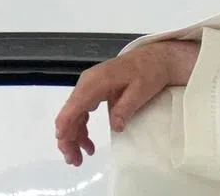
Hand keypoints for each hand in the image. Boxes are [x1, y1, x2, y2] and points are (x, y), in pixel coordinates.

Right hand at [54, 39, 198, 165]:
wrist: (155, 57)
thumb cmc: (148, 72)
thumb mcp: (140, 91)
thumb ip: (124, 109)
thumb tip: (115, 127)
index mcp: (94, 83)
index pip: (72, 109)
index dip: (65, 130)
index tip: (66, 148)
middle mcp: (86, 83)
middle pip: (69, 114)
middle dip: (69, 139)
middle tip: (75, 161)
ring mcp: (89, 85)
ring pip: (74, 114)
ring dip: (75, 136)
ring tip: (81, 156)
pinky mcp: (94, 89)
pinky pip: (82, 110)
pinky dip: (82, 127)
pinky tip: (87, 142)